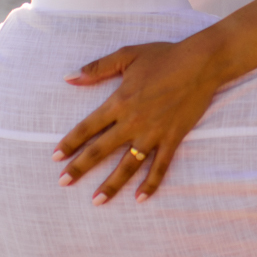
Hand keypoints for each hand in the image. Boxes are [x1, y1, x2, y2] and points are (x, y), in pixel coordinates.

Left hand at [53, 38, 218, 202]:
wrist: (200, 63)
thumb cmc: (163, 56)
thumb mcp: (127, 56)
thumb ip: (97, 68)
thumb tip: (69, 77)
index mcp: (119, 101)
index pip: (88, 127)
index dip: (70, 142)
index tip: (56, 157)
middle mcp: (133, 121)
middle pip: (101, 150)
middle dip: (80, 167)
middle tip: (63, 182)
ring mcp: (153, 133)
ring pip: (128, 165)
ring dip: (111, 184)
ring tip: (97, 201)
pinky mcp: (173, 138)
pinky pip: (160, 166)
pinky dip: (150, 183)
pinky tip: (140, 198)